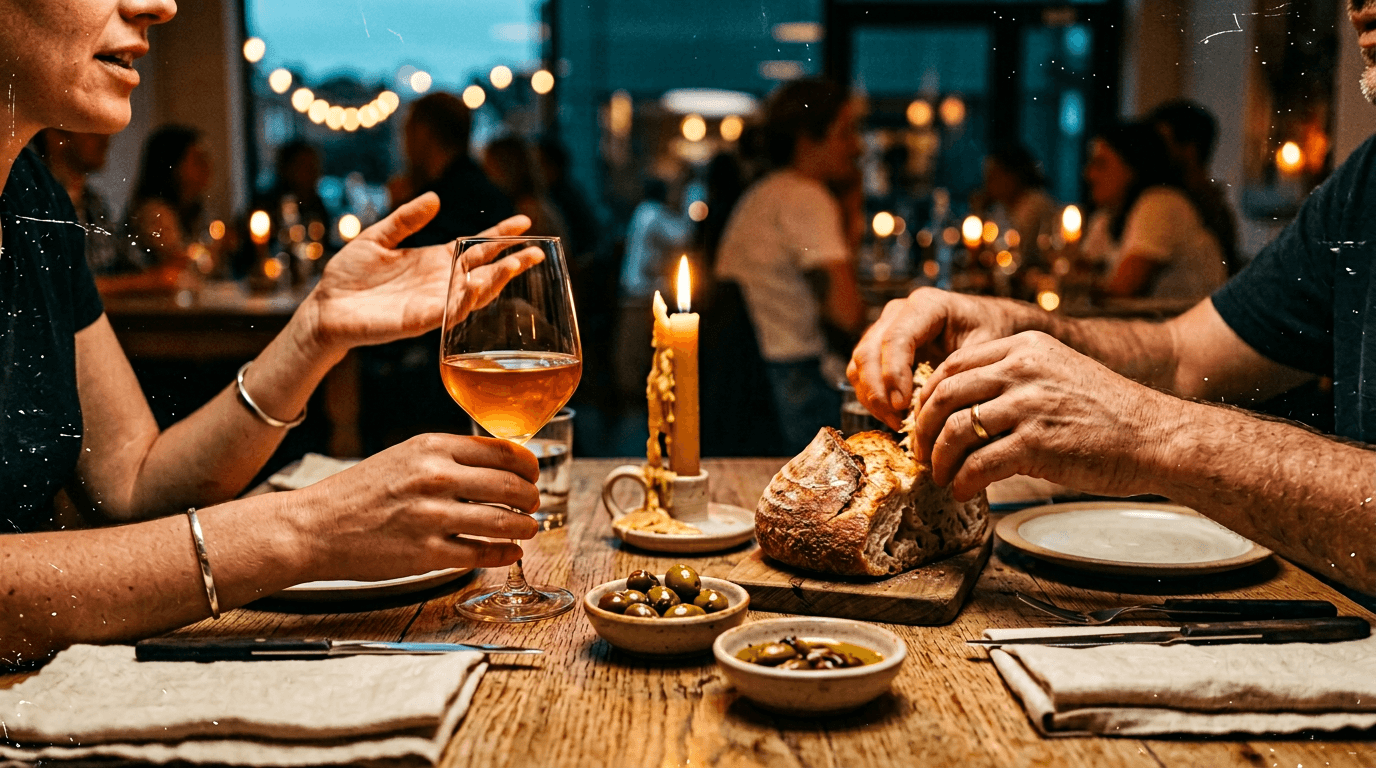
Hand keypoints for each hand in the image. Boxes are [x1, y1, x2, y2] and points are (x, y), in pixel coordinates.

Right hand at [290, 433, 541, 581]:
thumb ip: (449, 458)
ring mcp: (431, 517)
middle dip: (531, 497)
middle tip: (533, 504)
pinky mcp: (426, 554)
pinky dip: (504, 553)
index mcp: (433, 447)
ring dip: (525, 527)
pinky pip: (482, 553)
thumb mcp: (406, 456)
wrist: (315, 526)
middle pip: (511, 486)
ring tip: (527, 529)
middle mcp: (435, 478)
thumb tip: (500, 465)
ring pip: (503, 521)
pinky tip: (510, 551)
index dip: (528, 466)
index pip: (504, 451)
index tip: (532, 475)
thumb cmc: (362, 491)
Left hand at [300, 193, 536, 357]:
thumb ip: (405, 219)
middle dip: (513, 263)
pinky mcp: (417, 321)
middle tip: (538, 252)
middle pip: (486, 271)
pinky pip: (447, 312)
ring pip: (473, 294)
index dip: (501, 235)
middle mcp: (440, 283)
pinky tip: (476, 286)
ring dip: (495, 281)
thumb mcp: (377, 237)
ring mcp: (432, 304)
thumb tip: (435, 197)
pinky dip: (464, 301)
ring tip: (514, 265)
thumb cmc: (349, 276)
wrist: (325, 308)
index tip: (524, 221)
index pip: (476, 247)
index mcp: (434, 261)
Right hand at [847, 287, 1029, 428]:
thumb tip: (935, 408)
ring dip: (872, 397)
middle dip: (878, 390)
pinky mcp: (880, 348)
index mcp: (927, 305)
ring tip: (897, 422)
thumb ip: (959, 373)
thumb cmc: (991, 334)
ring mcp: (885, 328)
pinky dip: (872, 397)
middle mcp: (899, 312)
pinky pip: (862, 374)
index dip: (893, 374)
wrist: (990, 326)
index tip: (902, 406)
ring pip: (859, 364)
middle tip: (897, 420)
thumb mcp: (985, 349)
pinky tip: (894, 416)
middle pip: (869, 351)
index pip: (896, 338)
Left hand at [912, 331, 1170, 500]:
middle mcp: (1023, 370)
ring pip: (957, 431)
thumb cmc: (1108, 413)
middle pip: (945, 395)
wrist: (1156, 436)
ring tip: (942, 477)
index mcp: (1025, 347)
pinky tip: (963, 491)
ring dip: (940, 460)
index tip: (924, 421)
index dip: (929, 396)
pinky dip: (963, 482)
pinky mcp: (1036, 443)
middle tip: (922, 453)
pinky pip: (978, 465)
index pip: (954, 365)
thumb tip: (964, 407)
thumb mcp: (1058, 373)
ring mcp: (1029, 405)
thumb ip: (1014, 380)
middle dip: (925, 430)